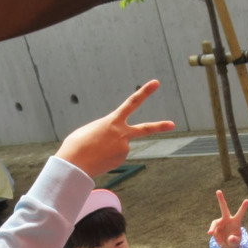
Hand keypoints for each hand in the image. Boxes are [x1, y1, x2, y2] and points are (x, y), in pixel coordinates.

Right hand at [56, 80, 174, 177]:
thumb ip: (106, 130)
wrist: (74, 164)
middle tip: (172, 124)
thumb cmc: (77, 144)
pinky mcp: (121, 160)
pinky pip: (116, 155)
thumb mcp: (90, 129)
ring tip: (95, 150)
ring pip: (119, 145)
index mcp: (113, 121)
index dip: (145, 92)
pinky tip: (98, 158)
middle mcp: (122, 134)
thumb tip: (115, 142)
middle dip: (160, 126)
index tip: (156, 83)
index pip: (132, 102)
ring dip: (108, 147)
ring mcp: (124, 149)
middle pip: (145, 128)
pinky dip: (108, 156)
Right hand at [207, 190, 247, 247]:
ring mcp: (220, 222)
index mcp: (236, 222)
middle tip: (218, 191)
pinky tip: (212, 235)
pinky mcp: (215, 226)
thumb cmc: (234, 241)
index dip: (243, 207)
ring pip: (215, 223)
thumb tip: (230, 238)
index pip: (240, 214)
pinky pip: (212, 229)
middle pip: (224, 208)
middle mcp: (227, 219)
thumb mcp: (235, 243)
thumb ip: (234, 240)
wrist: (226, 244)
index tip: (247, 200)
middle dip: (221, 199)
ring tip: (210, 233)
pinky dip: (212, 232)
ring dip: (213, 228)